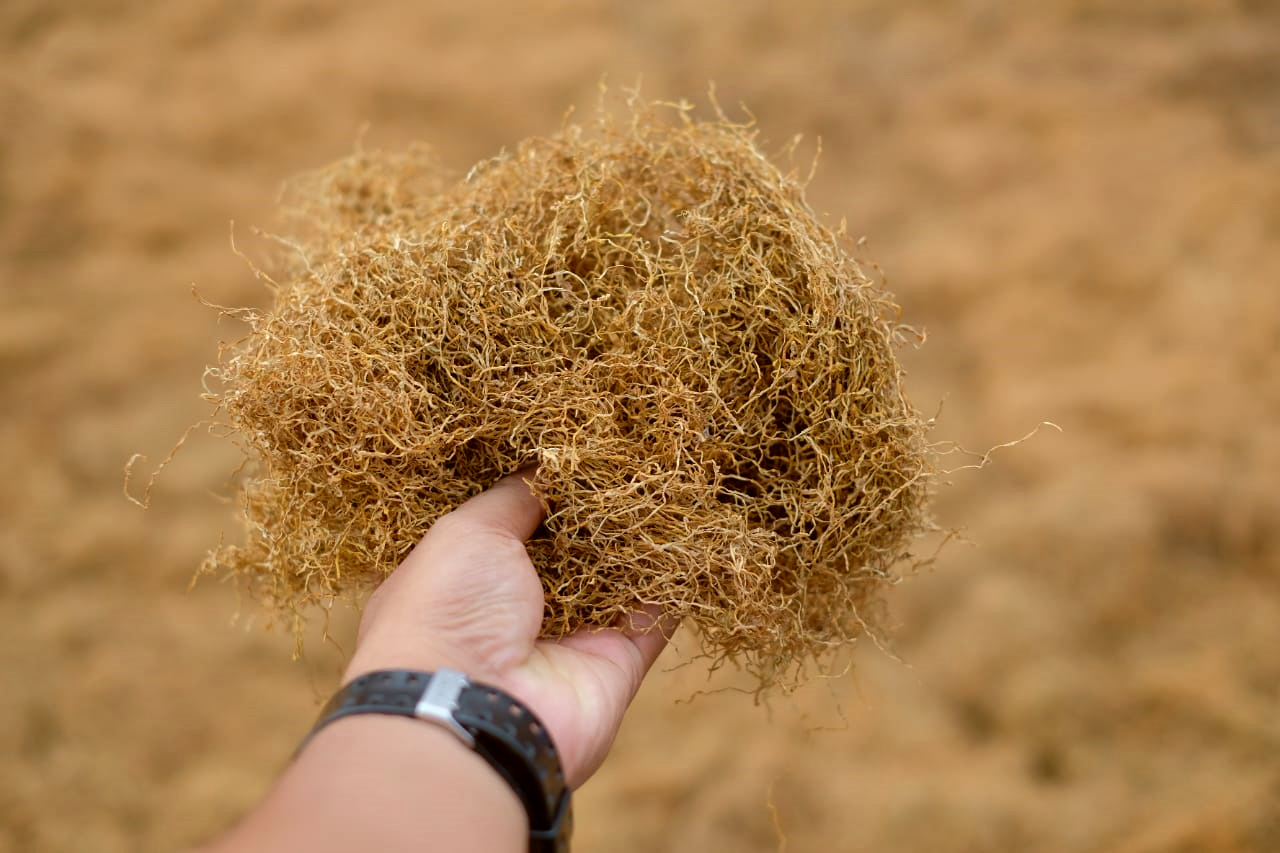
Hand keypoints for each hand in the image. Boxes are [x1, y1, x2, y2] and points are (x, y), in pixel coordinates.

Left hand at [345, 469, 675, 787]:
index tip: (579, 451)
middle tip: (637, 459)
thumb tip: (548, 464)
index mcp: (466, 579)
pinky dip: (677, 580)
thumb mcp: (469, 533)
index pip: (511, 525)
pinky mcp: (616, 663)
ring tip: (675, 482)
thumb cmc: (448, 612)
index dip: (543, 490)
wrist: (475, 716)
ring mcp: (568, 638)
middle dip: (599, 513)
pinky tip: (698, 533)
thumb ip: (513, 497)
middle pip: (569, 551)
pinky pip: (656, 615)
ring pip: (617, 580)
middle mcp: (515, 611)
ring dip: (643, 540)